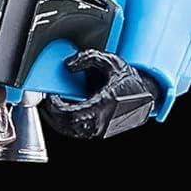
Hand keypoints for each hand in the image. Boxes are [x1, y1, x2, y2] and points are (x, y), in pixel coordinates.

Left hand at [38, 50, 159, 139]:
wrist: (146, 96)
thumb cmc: (128, 81)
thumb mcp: (111, 61)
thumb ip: (88, 57)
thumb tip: (68, 65)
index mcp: (105, 106)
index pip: (70, 114)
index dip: (54, 107)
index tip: (48, 96)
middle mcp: (102, 122)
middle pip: (66, 127)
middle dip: (51, 114)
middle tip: (44, 101)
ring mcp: (100, 130)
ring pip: (70, 132)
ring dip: (56, 120)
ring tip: (50, 106)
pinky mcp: (99, 133)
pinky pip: (76, 132)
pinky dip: (65, 124)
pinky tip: (61, 112)